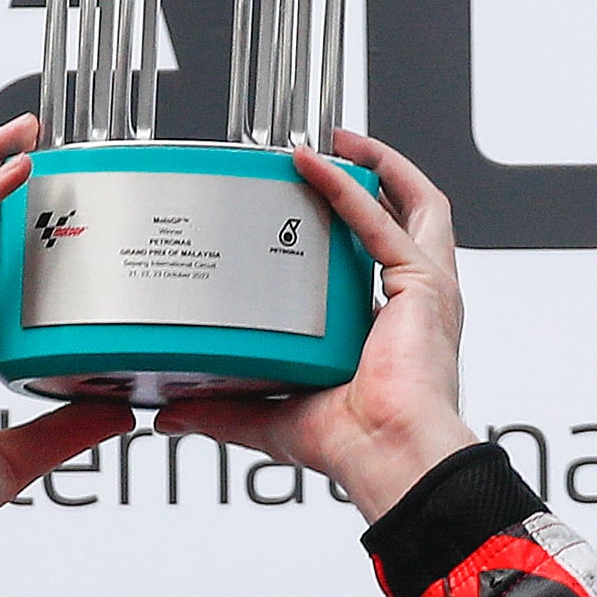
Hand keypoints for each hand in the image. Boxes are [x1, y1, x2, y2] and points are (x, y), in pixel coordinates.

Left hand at [158, 130, 472, 523]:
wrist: (388, 456)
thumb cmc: (355, 447)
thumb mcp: (272, 419)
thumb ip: (222, 409)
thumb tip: (169, 415)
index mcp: (389, 330)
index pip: (379, 260)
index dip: (354, 225)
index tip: (310, 202)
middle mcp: (416, 305)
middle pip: (409, 219)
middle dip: (377, 176)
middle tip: (329, 152)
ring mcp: (427, 292)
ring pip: (419, 206)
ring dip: (379, 165)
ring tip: (336, 141)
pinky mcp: (424, 287)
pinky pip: (386, 223)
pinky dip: (350, 189)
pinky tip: (316, 165)